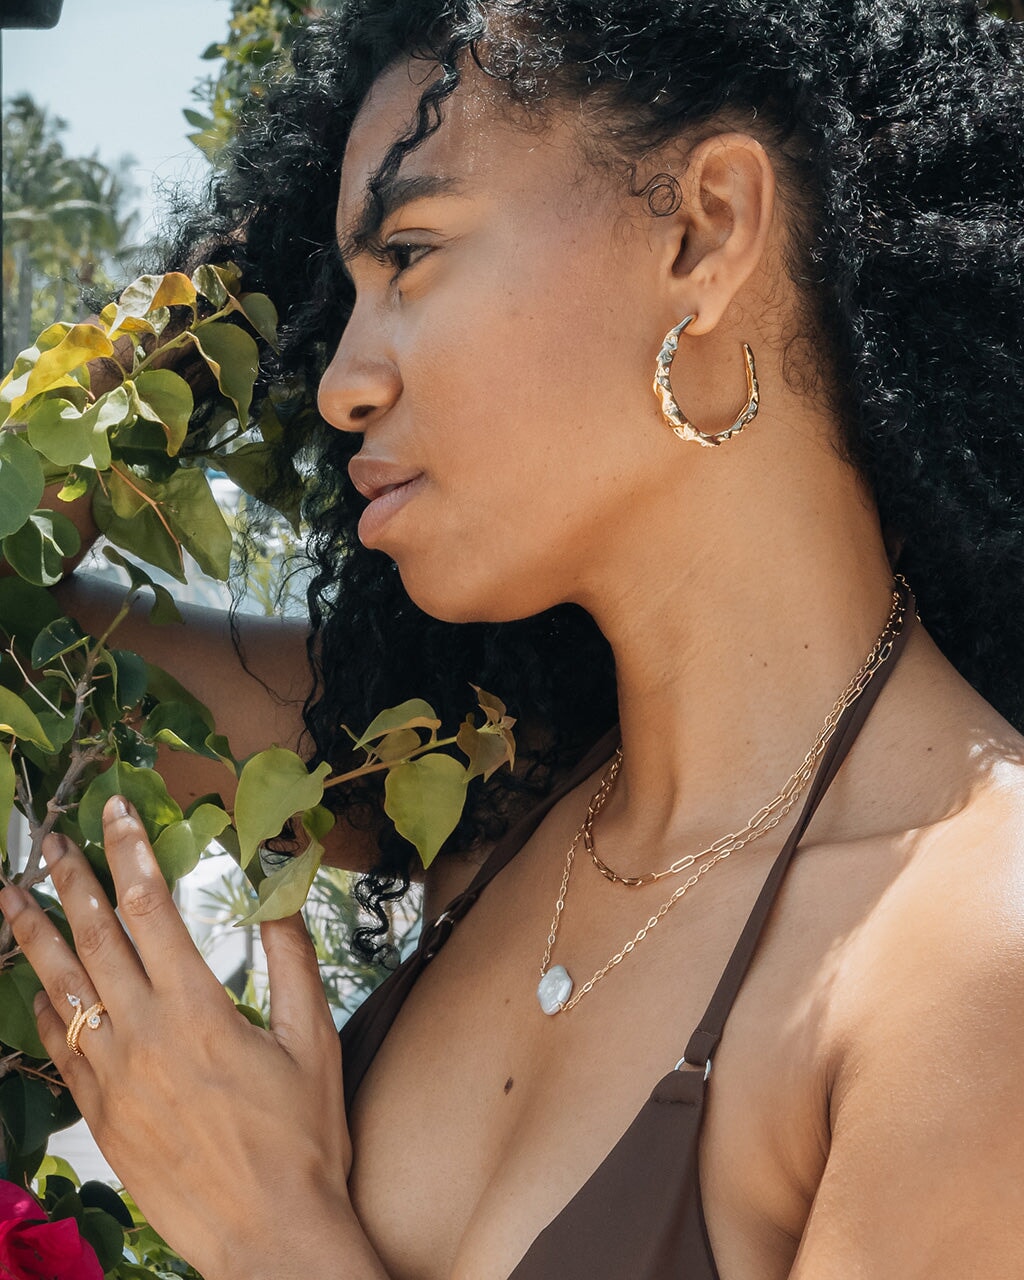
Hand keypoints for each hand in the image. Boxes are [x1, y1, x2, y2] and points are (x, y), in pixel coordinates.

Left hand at [0, 798, 352, 1278]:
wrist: (267, 1233)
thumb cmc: (301, 1138)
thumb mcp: (315, 1041)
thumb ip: (294, 961)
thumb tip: (282, 896)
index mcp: (198, 1007)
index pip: (151, 907)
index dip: (129, 852)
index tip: (115, 812)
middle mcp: (144, 1034)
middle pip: (95, 937)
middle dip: (70, 880)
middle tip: (52, 841)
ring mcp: (113, 1076)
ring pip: (62, 988)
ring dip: (34, 936)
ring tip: (10, 896)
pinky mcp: (100, 1114)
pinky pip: (59, 1047)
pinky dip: (43, 1008)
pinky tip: (34, 987)